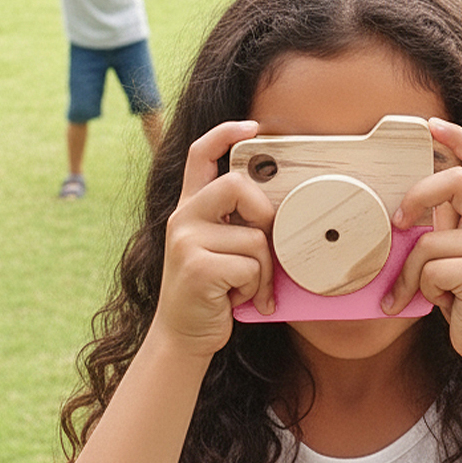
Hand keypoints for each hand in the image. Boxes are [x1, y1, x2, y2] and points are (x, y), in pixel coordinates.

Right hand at [154, 121, 275, 357]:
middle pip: (237, 185)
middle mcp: (183, 218)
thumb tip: (279, 208)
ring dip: (263, 269)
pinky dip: (257, 288)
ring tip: (246, 286)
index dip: (225, 133)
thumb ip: (234, 223)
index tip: (252, 126)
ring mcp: (186, 241)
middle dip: (264, 214)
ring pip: (254, 236)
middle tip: (263, 245)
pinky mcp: (196, 267)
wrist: (182, 336)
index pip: (200, 154)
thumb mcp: (217, 248)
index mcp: (190, 208)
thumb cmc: (213, 290)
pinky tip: (239, 299)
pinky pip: (250, 266)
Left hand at [383, 118, 461, 363]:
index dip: (457, 137)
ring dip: (409, 272)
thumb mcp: (461, 254)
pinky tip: (433, 303)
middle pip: (456, 181)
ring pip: (430, 240)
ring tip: (412, 292)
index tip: (431, 124)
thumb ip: (447, 226)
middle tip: (397, 221)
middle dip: (417, 196)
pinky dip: (418, 290)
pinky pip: (430, 270)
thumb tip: (405, 208)